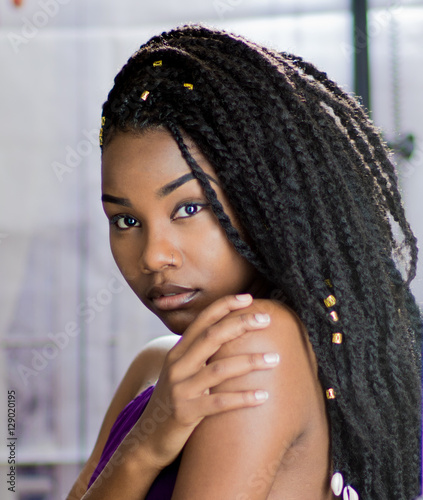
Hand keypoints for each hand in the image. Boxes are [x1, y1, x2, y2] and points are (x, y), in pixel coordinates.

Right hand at [138, 294, 278, 467]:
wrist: (147, 439)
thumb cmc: (174, 401)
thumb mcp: (181, 373)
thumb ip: (198, 355)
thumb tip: (229, 337)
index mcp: (178, 353)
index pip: (202, 321)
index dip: (224, 306)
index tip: (248, 298)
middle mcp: (177, 366)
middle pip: (212, 336)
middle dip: (240, 324)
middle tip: (266, 319)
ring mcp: (180, 389)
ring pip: (219, 369)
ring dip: (250, 361)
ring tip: (275, 359)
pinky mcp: (185, 413)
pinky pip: (218, 402)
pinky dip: (242, 397)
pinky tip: (263, 395)